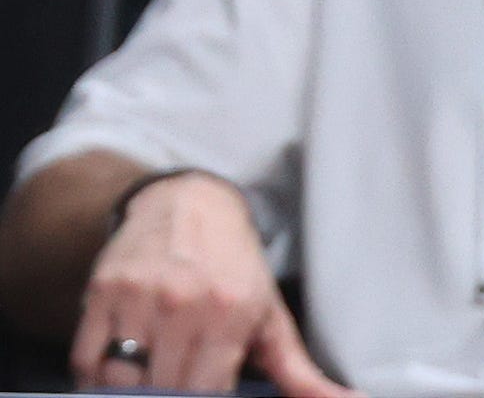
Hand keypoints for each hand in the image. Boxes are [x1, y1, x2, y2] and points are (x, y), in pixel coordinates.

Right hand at [71, 171, 356, 395]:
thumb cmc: (235, 268)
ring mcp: (140, 297)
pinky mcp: (105, 291)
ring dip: (130, 392)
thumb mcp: (272, 315)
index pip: (206, 394)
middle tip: (180, 383)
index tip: (206, 393)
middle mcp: (184, 304)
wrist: (189, 204)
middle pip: (162, 390)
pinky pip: (86, 360)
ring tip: (150, 380)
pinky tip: (117, 373)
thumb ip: (299, 371)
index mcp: (231, 314)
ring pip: (119, 381)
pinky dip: (96, 378)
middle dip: (169, 397)